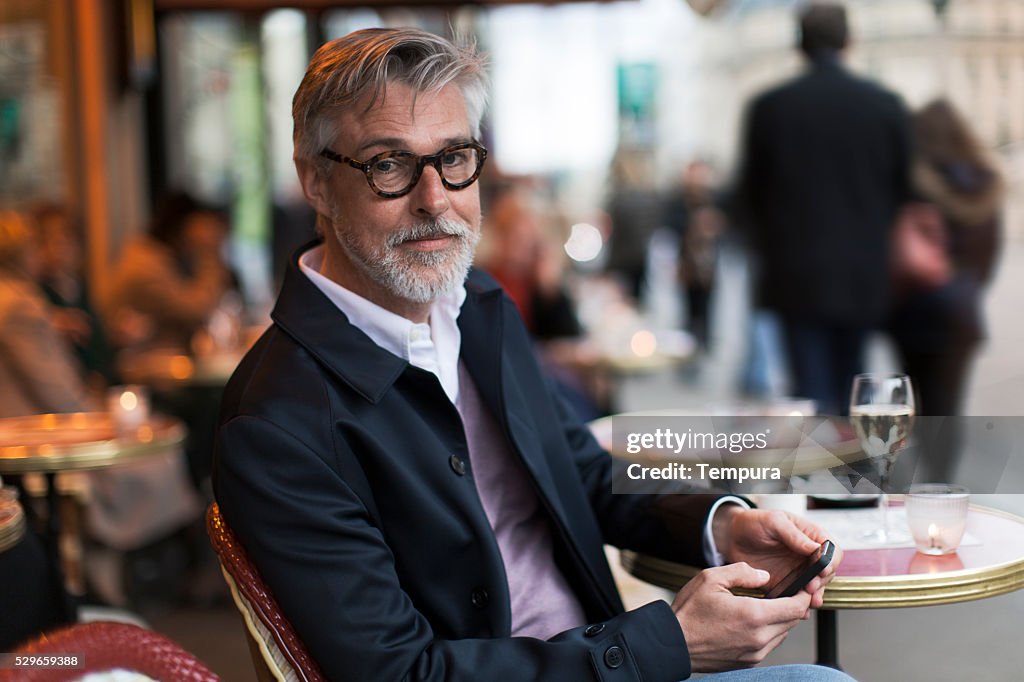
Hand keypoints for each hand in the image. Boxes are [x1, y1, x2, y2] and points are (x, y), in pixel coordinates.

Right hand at [671, 562, 810, 671]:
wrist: (672, 644)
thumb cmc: (689, 612)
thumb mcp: (711, 578)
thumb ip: (742, 572)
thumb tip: (764, 576)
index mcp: (753, 615)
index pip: (796, 607)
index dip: (804, 594)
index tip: (804, 585)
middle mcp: (759, 638)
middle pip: (793, 621)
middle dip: (794, 605)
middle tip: (788, 591)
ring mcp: (755, 653)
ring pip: (782, 634)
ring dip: (781, 618)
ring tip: (768, 604)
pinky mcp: (748, 662)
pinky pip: (769, 644)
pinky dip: (769, 630)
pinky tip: (753, 619)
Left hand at [716, 508, 841, 607]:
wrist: (731, 537)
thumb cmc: (753, 523)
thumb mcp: (774, 522)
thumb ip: (794, 535)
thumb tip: (815, 548)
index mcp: (809, 536)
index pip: (832, 550)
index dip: (831, 562)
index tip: (822, 570)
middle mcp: (806, 555)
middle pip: (827, 573)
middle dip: (822, 582)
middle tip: (811, 588)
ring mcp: (797, 571)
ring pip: (814, 587)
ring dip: (813, 596)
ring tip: (807, 602)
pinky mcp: (785, 584)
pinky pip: (796, 597)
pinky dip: (797, 604)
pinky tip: (795, 609)